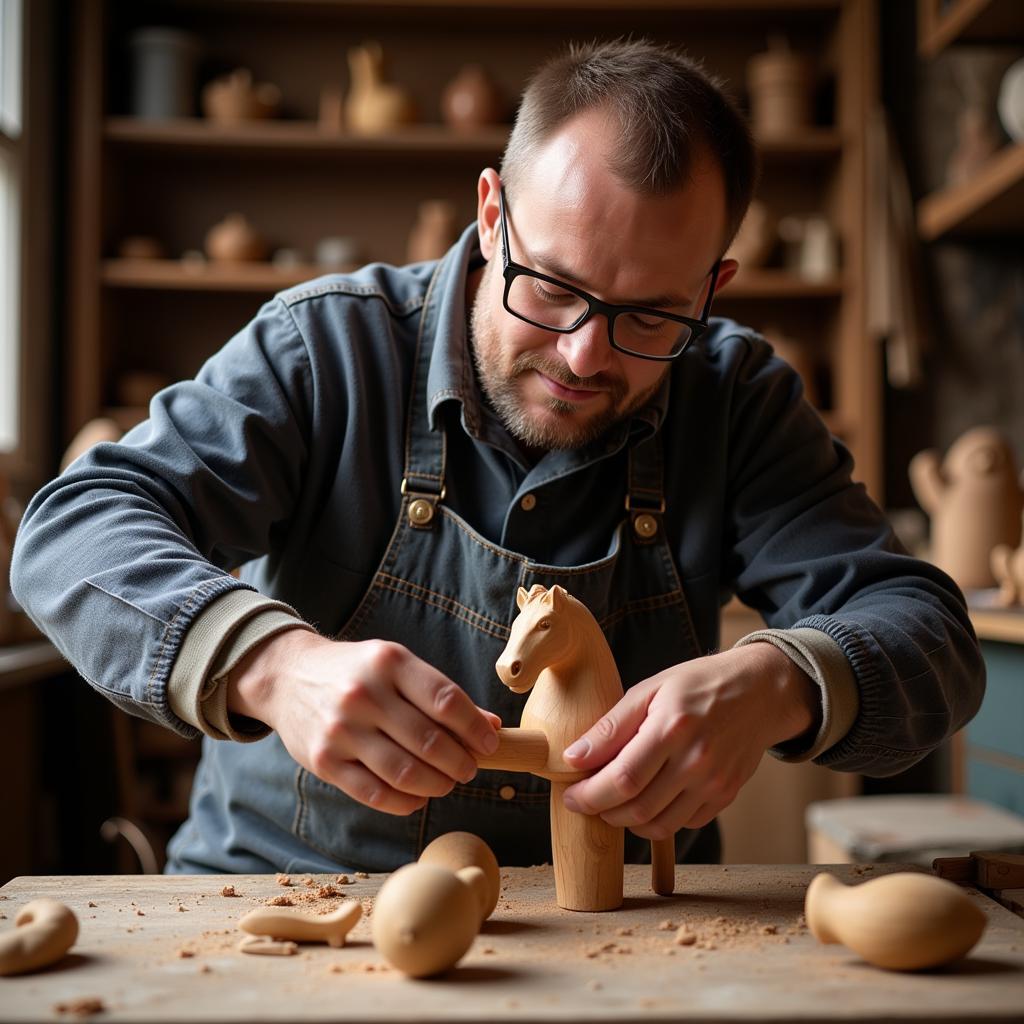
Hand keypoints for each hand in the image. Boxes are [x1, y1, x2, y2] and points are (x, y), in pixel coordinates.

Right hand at [227, 628, 500, 815]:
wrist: (287, 677)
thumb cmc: (356, 671)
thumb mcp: (396, 665)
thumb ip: (440, 694)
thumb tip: (491, 727)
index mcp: (389, 662)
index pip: (446, 701)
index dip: (475, 728)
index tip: (489, 743)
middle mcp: (364, 694)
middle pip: (430, 741)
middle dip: (461, 762)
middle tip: (469, 768)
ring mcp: (342, 730)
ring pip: (406, 772)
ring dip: (438, 784)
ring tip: (447, 782)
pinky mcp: (324, 762)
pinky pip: (376, 794)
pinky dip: (407, 802)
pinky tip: (419, 796)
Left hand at [559, 643, 819, 837]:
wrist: (760, 691)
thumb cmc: (699, 685)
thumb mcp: (650, 689)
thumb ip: (611, 726)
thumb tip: (573, 757)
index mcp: (672, 727)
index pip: (622, 779)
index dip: (589, 795)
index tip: (570, 795)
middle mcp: (697, 761)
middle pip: (637, 808)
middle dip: (602, 811)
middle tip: (586, 800)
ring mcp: (714, 783)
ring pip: (659, 826)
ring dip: (626, 822)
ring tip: (612, 802)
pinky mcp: (725, 797)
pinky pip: (683, 824)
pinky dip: (658, 820)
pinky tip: (648, 799)